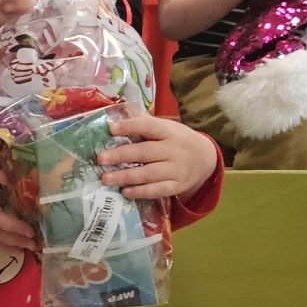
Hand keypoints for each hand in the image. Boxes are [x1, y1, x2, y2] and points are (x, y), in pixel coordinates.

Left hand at [97, 112, 219, 202]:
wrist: (206, 158)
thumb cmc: (177, 140)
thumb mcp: (166, 127)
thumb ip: (143, 122)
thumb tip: (115, 115)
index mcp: (169, 131)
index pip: (149, 126)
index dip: (130, 127)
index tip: (111, 129)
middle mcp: (173, 150)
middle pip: (145, 152)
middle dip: (121, 155)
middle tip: (100, 159)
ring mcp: (176, 169)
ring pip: (149, 174)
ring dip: (126, 176)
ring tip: (105, 178)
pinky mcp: (177, 186)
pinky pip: (158, 190)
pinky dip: (141, 192)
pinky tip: (125, 192)